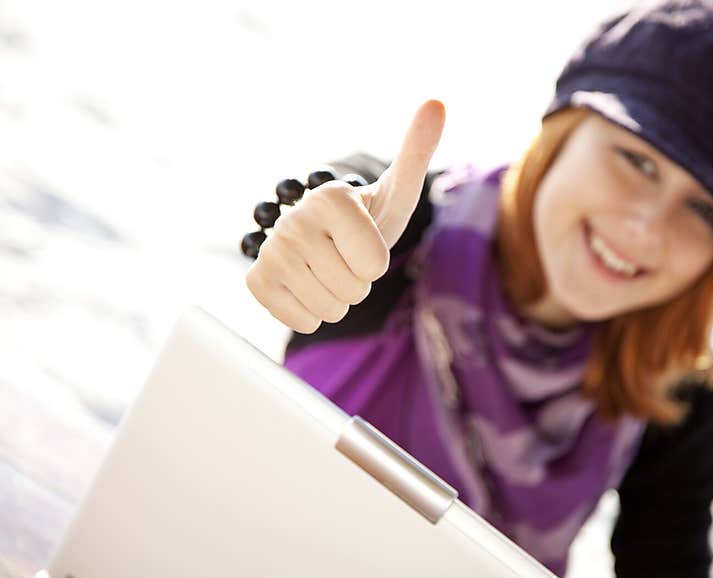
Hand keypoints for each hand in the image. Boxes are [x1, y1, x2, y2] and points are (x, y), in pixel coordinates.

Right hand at [246, 99, 445, 332]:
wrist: (324, 241)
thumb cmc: (368, 218)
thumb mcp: (398, 191)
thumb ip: (416, 151)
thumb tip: (437, 102)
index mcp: (331, 197)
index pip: (374, 266)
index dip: (376, 263)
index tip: (365, 241)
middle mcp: (293, 219)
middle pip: (353, 290)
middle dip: (357, 283)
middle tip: (346, 259)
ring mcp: (271, 250)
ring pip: (329, 310)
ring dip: (337, 300)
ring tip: (328, 272)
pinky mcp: (256, 280)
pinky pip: (303, 321)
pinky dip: (312, 314)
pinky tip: (307, 285)